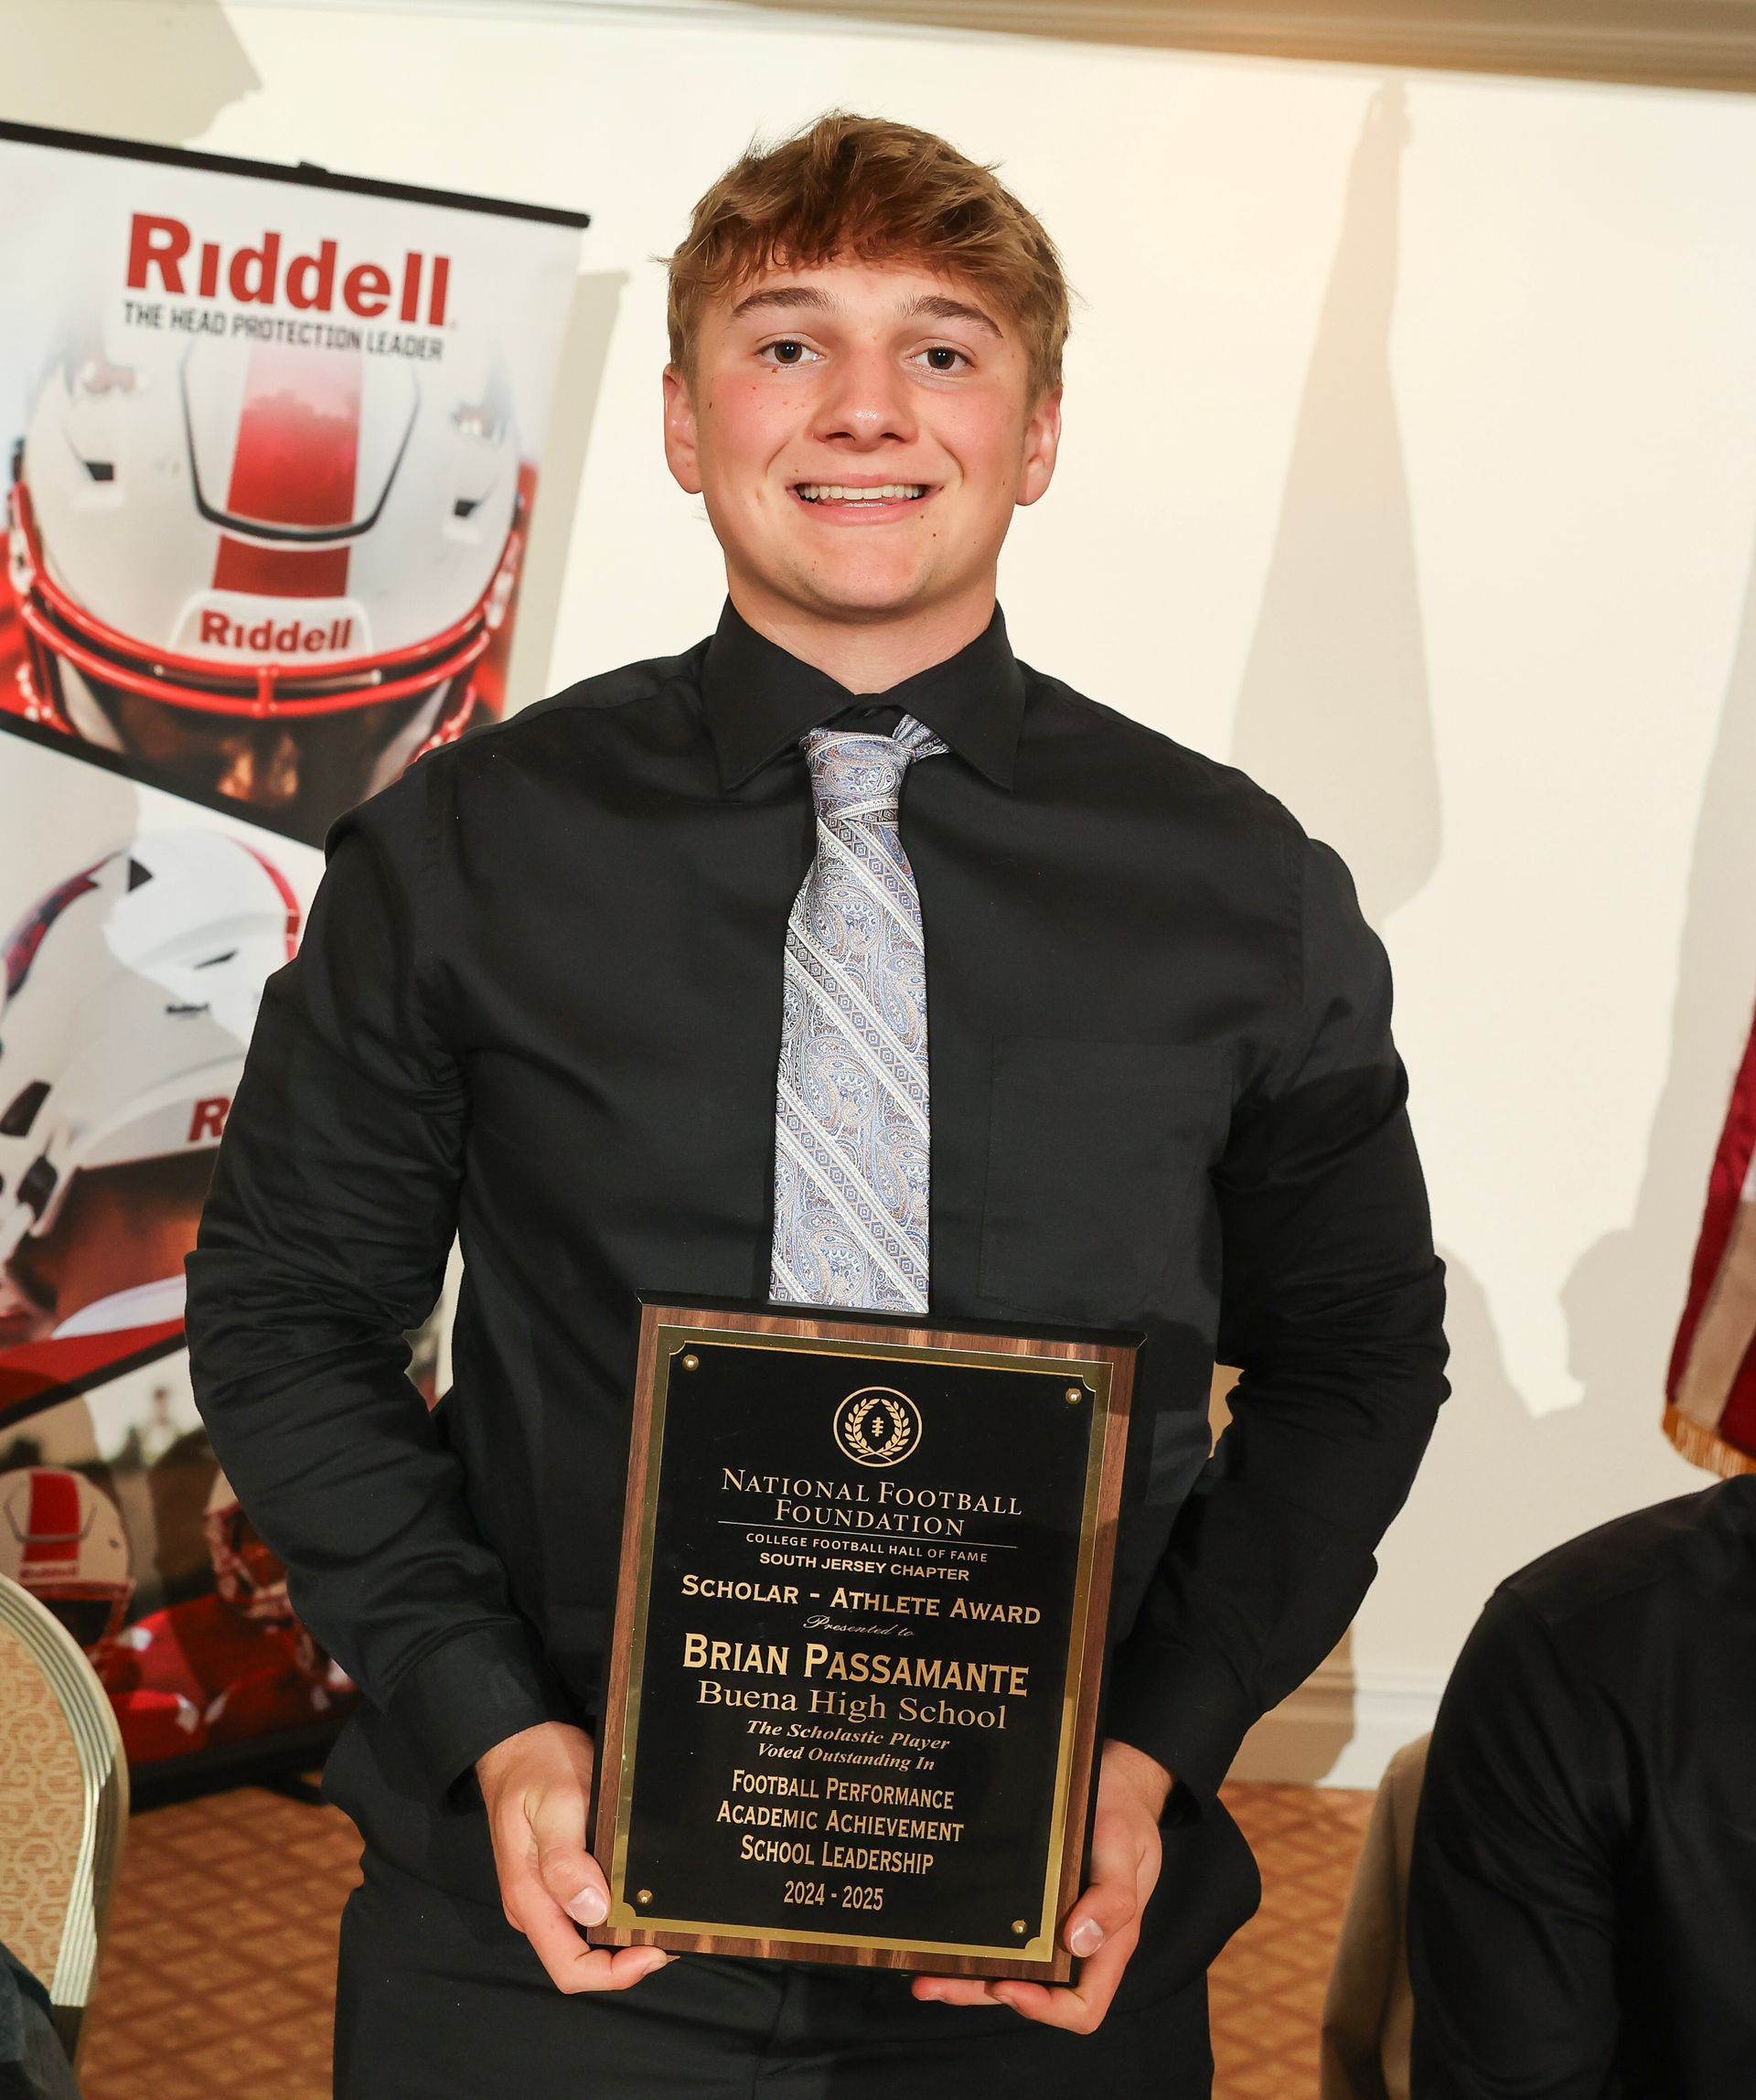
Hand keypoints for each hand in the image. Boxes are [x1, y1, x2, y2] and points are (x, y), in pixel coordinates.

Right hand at [476, 1720, 674, 1993]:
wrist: (520, 1742)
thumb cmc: (537, 1768)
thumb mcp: (555, 1804)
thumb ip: (565, 1860)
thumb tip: (592, 1910)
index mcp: (530, 1898)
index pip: (569, 1967)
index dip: (614, 1974)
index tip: (654, 1952)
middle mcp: (537, 1906)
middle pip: (582, 1960)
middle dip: (627, 1959)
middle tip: (672, 1934)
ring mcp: (548, 1893)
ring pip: (588, 1937)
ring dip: (626, 1939)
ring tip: (666, 1918)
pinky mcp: (562, 1876)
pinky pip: (591, 1910)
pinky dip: (619, 1913)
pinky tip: (645, 1897)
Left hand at [911, 1738, 1171, 2033]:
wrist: (1117, 1781)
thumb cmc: (1124, 1816)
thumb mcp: (1125, 1848)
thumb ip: (1112, 1897)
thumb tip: (1078, 1941)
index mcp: (1108, 1943)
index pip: (1082, 2006)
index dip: (1045, 2009)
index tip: (1008, 1986)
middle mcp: (1076, 1944)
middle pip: (1032, 1994)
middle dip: (982, 1994)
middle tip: (932, 1985)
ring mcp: (1052, 1926)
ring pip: (1009, 1969)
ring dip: (968, 1979)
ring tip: (922, 1977)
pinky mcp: (1032, 1904)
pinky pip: (1004, 1935)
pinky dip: (973, 1944)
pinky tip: (942, 1937)